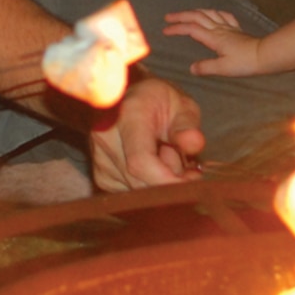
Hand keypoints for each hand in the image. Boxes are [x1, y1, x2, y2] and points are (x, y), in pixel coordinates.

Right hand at [88, 76, 203, 189]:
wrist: (131, 101)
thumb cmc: (160, 103)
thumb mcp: (181, 104)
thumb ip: (188, 124)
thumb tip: (194, 143)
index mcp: (127, 115)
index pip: (141, 161)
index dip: (167, 180)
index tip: (192, 183)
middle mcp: (106, 137)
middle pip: (140, 181)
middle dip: (169, 182)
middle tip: (188, 166)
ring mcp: (100, 159)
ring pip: (136, 191)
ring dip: (159, 183)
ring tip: (167, 158)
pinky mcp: (101, 176)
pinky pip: (130, 193)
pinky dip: (148, 186)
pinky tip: (153, 167)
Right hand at [161, 8, 265, 75]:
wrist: (265, 55)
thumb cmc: (245, 62)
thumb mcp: (223, 68)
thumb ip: (206, 67)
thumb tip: (191, 68)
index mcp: (213, 38)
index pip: (191, 29)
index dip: (176, 29)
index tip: (165, 31)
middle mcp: (219, 30)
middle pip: (197, 17)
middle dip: (181, 16)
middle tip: (168, 17)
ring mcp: (229, 28)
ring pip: (209, 14)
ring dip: (195, 11)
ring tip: (187, 14)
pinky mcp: (237, 30)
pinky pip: (224, 16)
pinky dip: (215, 13)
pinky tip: (214, 14)